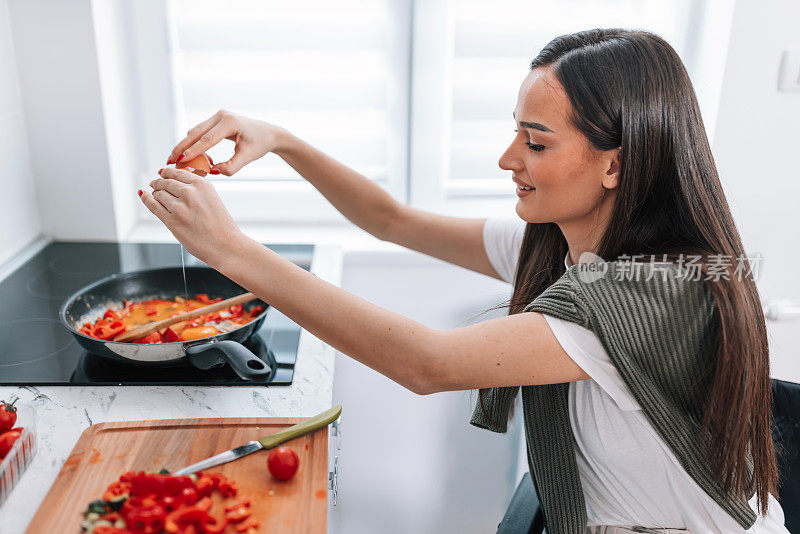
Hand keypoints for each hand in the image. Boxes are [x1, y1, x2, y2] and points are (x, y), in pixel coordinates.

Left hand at [140, 167, 247, 269]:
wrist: (227, 246)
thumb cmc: (222, 227)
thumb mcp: (213, 200)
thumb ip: (196, 190)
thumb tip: (177, 185)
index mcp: (202, 185)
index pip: (177, 172)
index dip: (167, 172)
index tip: (162, 172)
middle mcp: (189, 193)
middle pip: (166, 182)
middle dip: (159, 182)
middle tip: (155, 183)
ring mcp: (179, 208)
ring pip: (159, 193)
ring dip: (155, 193)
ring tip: (156, 195)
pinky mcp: (172, 222)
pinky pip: (153, 206)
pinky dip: (146, 199)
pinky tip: (143, 194)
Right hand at [167, 110, 287, 175]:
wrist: (268, 133)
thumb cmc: (260, 144)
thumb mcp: (248, 157)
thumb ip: (231, 166)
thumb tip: (211, 172)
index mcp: (229, 122)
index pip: (207, 139)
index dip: (192, 151)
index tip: (180, 161)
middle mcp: (221, 116)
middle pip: (195, 133)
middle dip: (181, 147)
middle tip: (169, 161)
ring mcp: (217, 116)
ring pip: (195, 132)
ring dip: (185, 146)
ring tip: (175, 161)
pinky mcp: (215, 120)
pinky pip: (200, 133)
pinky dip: (193, 144)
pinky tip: (187, 157)